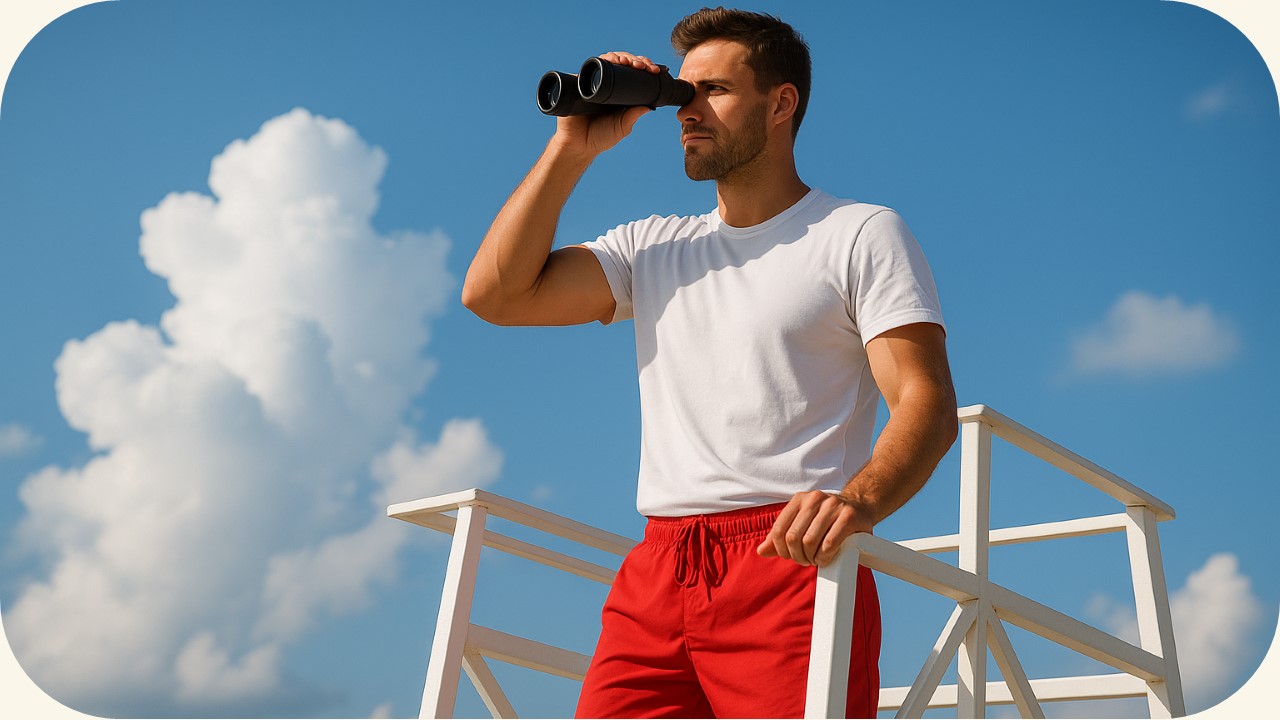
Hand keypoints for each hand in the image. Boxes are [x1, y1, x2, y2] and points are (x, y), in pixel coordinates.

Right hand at [549, 51, 659, 159]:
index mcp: (622, 93)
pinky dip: (603, 59)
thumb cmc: (600, 137)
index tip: (654, 71)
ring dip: (621, 56)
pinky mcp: (582, 80)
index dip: (645, 68)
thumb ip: (632, 117)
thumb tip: (649, 106)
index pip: (636, 74)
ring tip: (627, 62)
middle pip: (625, 63)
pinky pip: (593, 65)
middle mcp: (610, 84)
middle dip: (635, 60)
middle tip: (643, 66)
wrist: (578, 143)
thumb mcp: (621, 127)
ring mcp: (596, 81)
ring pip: (610, 60)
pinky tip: (612, 60)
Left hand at [757, 491, 873, 566]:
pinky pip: (829, 543)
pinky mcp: (849, 516)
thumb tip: (761, 551)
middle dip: (797, 556)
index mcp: (800, 500)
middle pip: (793, 537)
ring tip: (816, 559)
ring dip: (811, 558)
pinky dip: (824, 557)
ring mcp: (833, 506)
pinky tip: (826, 558)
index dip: (781, 550)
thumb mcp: (802, 524)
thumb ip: (781, 537)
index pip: (779, 530)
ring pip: (810, 541)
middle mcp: (815, 499)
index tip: (790, 556)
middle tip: (805, 560)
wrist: (860, 507)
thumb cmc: (827, 520)